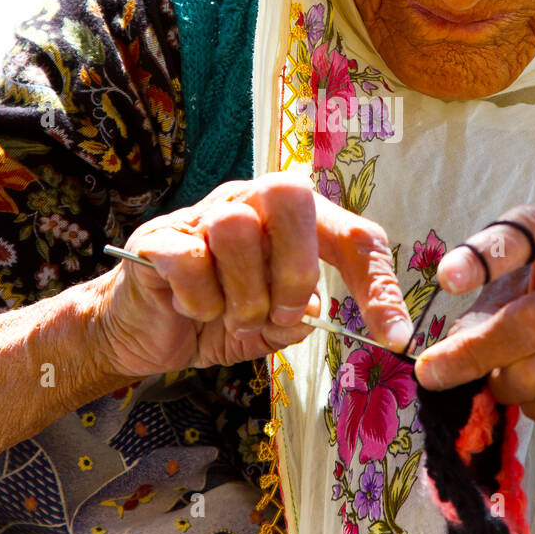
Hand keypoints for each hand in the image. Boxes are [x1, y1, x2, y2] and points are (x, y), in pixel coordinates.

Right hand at [91, 173, 412, 378]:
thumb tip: (314, 314)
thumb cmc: (218, 317)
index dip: (377, 285)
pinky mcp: (158, 239)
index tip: (393, 337)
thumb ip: (299, 318)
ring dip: (245, 294)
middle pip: (291, 196)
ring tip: (235, 318)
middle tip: (282, 313)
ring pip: (237, 229)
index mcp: (293, 221)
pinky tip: (194, 311)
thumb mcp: (272, 327)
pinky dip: (200, 300)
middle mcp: (251, 203)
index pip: (353, 234)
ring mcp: (202, 216)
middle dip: (296, 269)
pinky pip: (190, 260)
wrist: (141, 331)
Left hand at [414, 201, 534, 442]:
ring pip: (534, 370)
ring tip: (517, 382)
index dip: (487, 253)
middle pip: (522, 322)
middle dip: (469, 355)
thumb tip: (442, 354)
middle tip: (430, 374)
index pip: (531, 228)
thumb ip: (496, 306)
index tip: (447, 279)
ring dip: (508, 387)